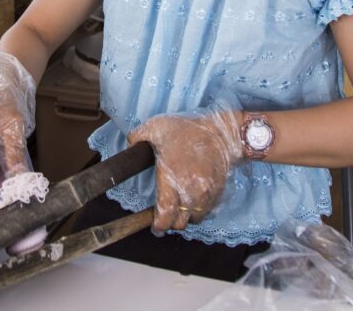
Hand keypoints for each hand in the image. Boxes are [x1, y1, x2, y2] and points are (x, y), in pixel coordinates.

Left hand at [127, 109, 243, 233]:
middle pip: (179, 222)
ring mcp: (206, 194)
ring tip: (178, 208)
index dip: (158, 225)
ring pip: (193, 219)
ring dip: (184, 217)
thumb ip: (138, 136)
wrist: (222, 133)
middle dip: (170, 223)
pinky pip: (206, 212)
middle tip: (164, 217)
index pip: (165, 213)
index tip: (154, 226)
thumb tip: (130, 145)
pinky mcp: (217, 194)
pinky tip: (192, 200)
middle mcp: (190, 190)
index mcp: (172, 177)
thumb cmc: (189, 130)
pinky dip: (198, 211)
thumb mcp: (157, 126)